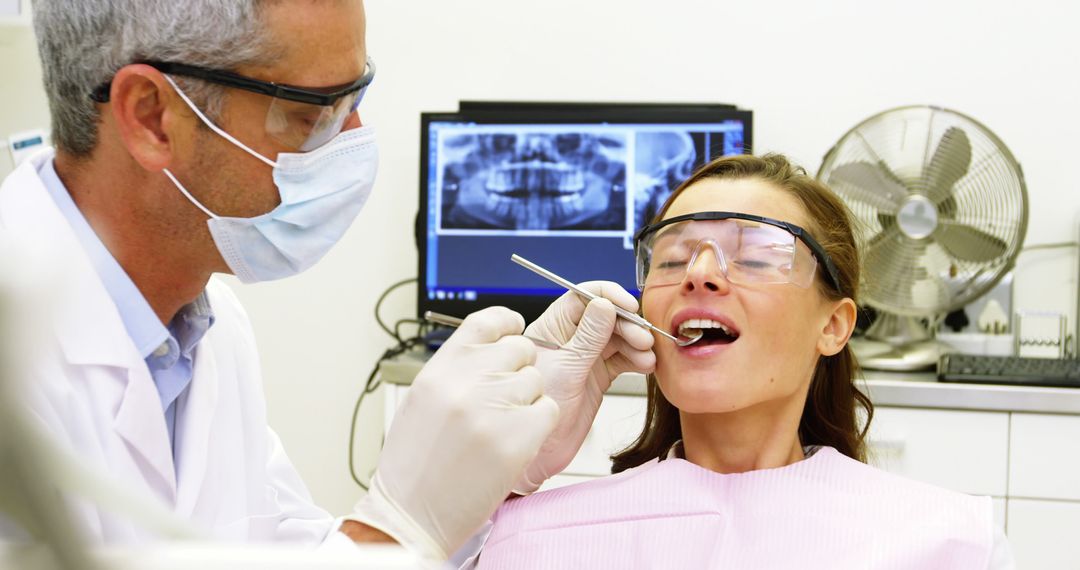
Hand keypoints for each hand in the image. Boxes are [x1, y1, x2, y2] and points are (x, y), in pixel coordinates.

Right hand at [347, 307, 559, 560]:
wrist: (412, 514)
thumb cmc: (415, 463)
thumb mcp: (424, 399)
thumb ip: (456, 368)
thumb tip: (490, 346)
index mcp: (440, 369)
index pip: (487, 321)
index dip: (507, 324)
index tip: (513, 331)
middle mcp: (466, 382)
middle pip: (520, 349)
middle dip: (519, 369)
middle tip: (504, 397)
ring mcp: (494, 408)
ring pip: (536, 380)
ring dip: (528, 400)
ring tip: (501, 426)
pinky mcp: (519, 438)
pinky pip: (549, 410)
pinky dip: (538, 425)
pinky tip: (515, 441)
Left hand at [513, 281, 655, 493]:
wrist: (539, 454)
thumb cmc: (535, 412)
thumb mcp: (566, 370)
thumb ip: (588, 337)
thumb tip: (604, 304)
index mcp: (550, 328)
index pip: (581, 297)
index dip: (608, 296)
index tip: (629, 306)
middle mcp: (568, 339)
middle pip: (604, 316)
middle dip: (627, 323)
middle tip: (642, 339)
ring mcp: (584, 358)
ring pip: (616, 337)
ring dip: (636, 342)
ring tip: (646, 356)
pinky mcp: (597, 376)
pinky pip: (622, 359)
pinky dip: (636, 359)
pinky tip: (645, 365)